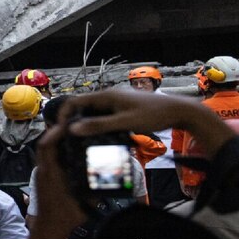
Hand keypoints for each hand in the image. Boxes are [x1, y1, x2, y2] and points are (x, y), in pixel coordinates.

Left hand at [22, 125, 84, 238]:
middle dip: (54, 132)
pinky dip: (54, 150)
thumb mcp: (84, 203)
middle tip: (69, 124)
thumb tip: (108, 176)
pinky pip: (46, 158)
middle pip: (44, 144)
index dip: (55, 132)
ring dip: (54, 140)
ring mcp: (41, 174)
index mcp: (50, 174)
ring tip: (69, 133)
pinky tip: (67, 151)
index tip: (66, 124)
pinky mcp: (42, 178)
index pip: (47, 146)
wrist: (49, 230)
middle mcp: (43, 171)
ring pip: (44, 150)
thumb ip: (95, 190)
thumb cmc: (64, 218)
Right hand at [58, 87, 234, 157]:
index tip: (60, 130)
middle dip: (74, 121)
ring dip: (87, 125)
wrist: (179, 111)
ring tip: (81, 142)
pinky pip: (104, 117)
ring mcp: (117, 102)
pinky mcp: (123, 110)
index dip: (65, 114)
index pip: (76, 100)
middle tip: (68, 139)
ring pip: (94, 113)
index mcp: (107, 96)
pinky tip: (100, 139)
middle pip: (84, 107)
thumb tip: (73, 128)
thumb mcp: (125, 123)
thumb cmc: (153, 115)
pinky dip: (98, 126)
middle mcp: (109, 96)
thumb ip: (99, 126)